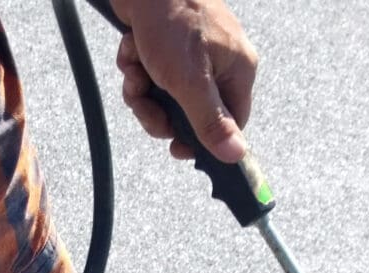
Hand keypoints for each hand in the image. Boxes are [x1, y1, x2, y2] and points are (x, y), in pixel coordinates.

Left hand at [109, 0, 259, 162]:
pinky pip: (151, 74)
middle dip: (160, 111)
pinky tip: (131, 50)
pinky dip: (136, 67)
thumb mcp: (190, 81)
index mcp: (237, 71)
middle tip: (145, 100)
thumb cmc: (173, 21)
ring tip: (135, 69)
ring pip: (165, 96)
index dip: (203, 140)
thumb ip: (210, 121)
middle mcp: (219, 63)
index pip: (230, 123)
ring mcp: (192, 53)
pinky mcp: (167, 45)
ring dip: (142, 89)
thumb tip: (236, 156)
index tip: (177, 147)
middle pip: (191, 114)